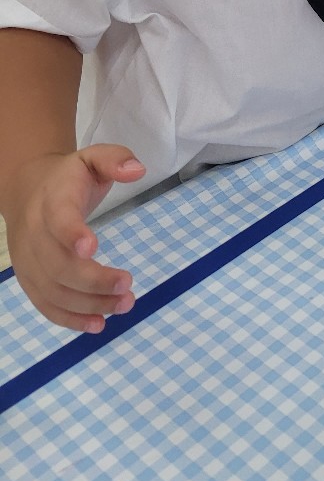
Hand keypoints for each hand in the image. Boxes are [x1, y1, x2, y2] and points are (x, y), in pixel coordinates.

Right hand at [6, 145, 145, 331]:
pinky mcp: (30, 279)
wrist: (27, 189)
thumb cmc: (70, 177)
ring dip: (88, 303)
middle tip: (128, 285)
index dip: (71, 234)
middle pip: (57, 264)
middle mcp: (35, 233)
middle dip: (92, 280)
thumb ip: (115, 158)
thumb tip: (138, 170)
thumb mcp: (93, 156)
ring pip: (52, 290)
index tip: (93, 248)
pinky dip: (70, 319)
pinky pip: (45, 304)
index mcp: (53, 199)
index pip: (57, 219)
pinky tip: (98, 324)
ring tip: (124, 305)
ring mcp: (29, 260)